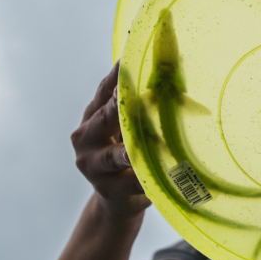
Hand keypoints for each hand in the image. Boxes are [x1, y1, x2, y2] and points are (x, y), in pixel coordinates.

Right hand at [71, 62, 150, 218]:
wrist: (117, 200)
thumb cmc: (125, 153)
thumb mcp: (127, 127)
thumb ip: (140, 105)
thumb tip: (174, 77)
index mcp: (92, 116)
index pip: (104, 90)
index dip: (116, 75)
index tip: (128, 59)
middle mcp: (86, 138)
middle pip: (105, 118)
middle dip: (118, 107)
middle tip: (130, 94)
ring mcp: (94, 166)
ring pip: (113, 156)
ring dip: (128, 151)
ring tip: (134, 148)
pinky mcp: (109, 190)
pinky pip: (131, 183)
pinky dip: (144, 179)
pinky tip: (156, 176)